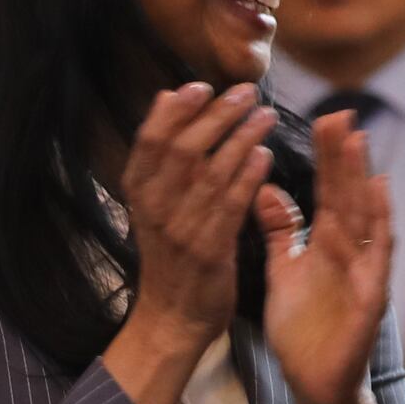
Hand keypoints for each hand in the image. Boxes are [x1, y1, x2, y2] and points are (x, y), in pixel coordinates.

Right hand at [122, 80, 274, 343]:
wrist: (172, 317)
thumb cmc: (170, 254)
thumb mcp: (154, 204)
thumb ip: (161, 157)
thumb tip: (168, 97)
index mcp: (139, 192)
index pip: (150, 139)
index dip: (175, 110)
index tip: (200, 86)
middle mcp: (155, 207)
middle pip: (183, 148)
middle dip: (216, 115)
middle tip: (245, 92)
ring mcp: (181, 229)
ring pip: (211, 172)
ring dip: (241, 138)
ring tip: (266, 116)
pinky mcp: (209, 249)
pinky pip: (230, 205)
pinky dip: (248, 176)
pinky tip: (265, 156)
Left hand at [260, 107, 394, 403]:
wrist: (314, 384)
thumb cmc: (304, 332)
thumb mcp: (283, 271)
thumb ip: (280, 232)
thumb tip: (265, 189)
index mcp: (326, 244)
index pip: (327, 192)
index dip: (327, 157)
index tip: (324, 118)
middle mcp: (349, 252)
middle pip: (347, 196)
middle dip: (344, 156)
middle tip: (341, 113)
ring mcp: (363, 273)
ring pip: (365, 219)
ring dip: (362, 181)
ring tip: (358, 143)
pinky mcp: (370, 298)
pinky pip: (376, 257)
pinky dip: (380, 227)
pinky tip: (380, 197)